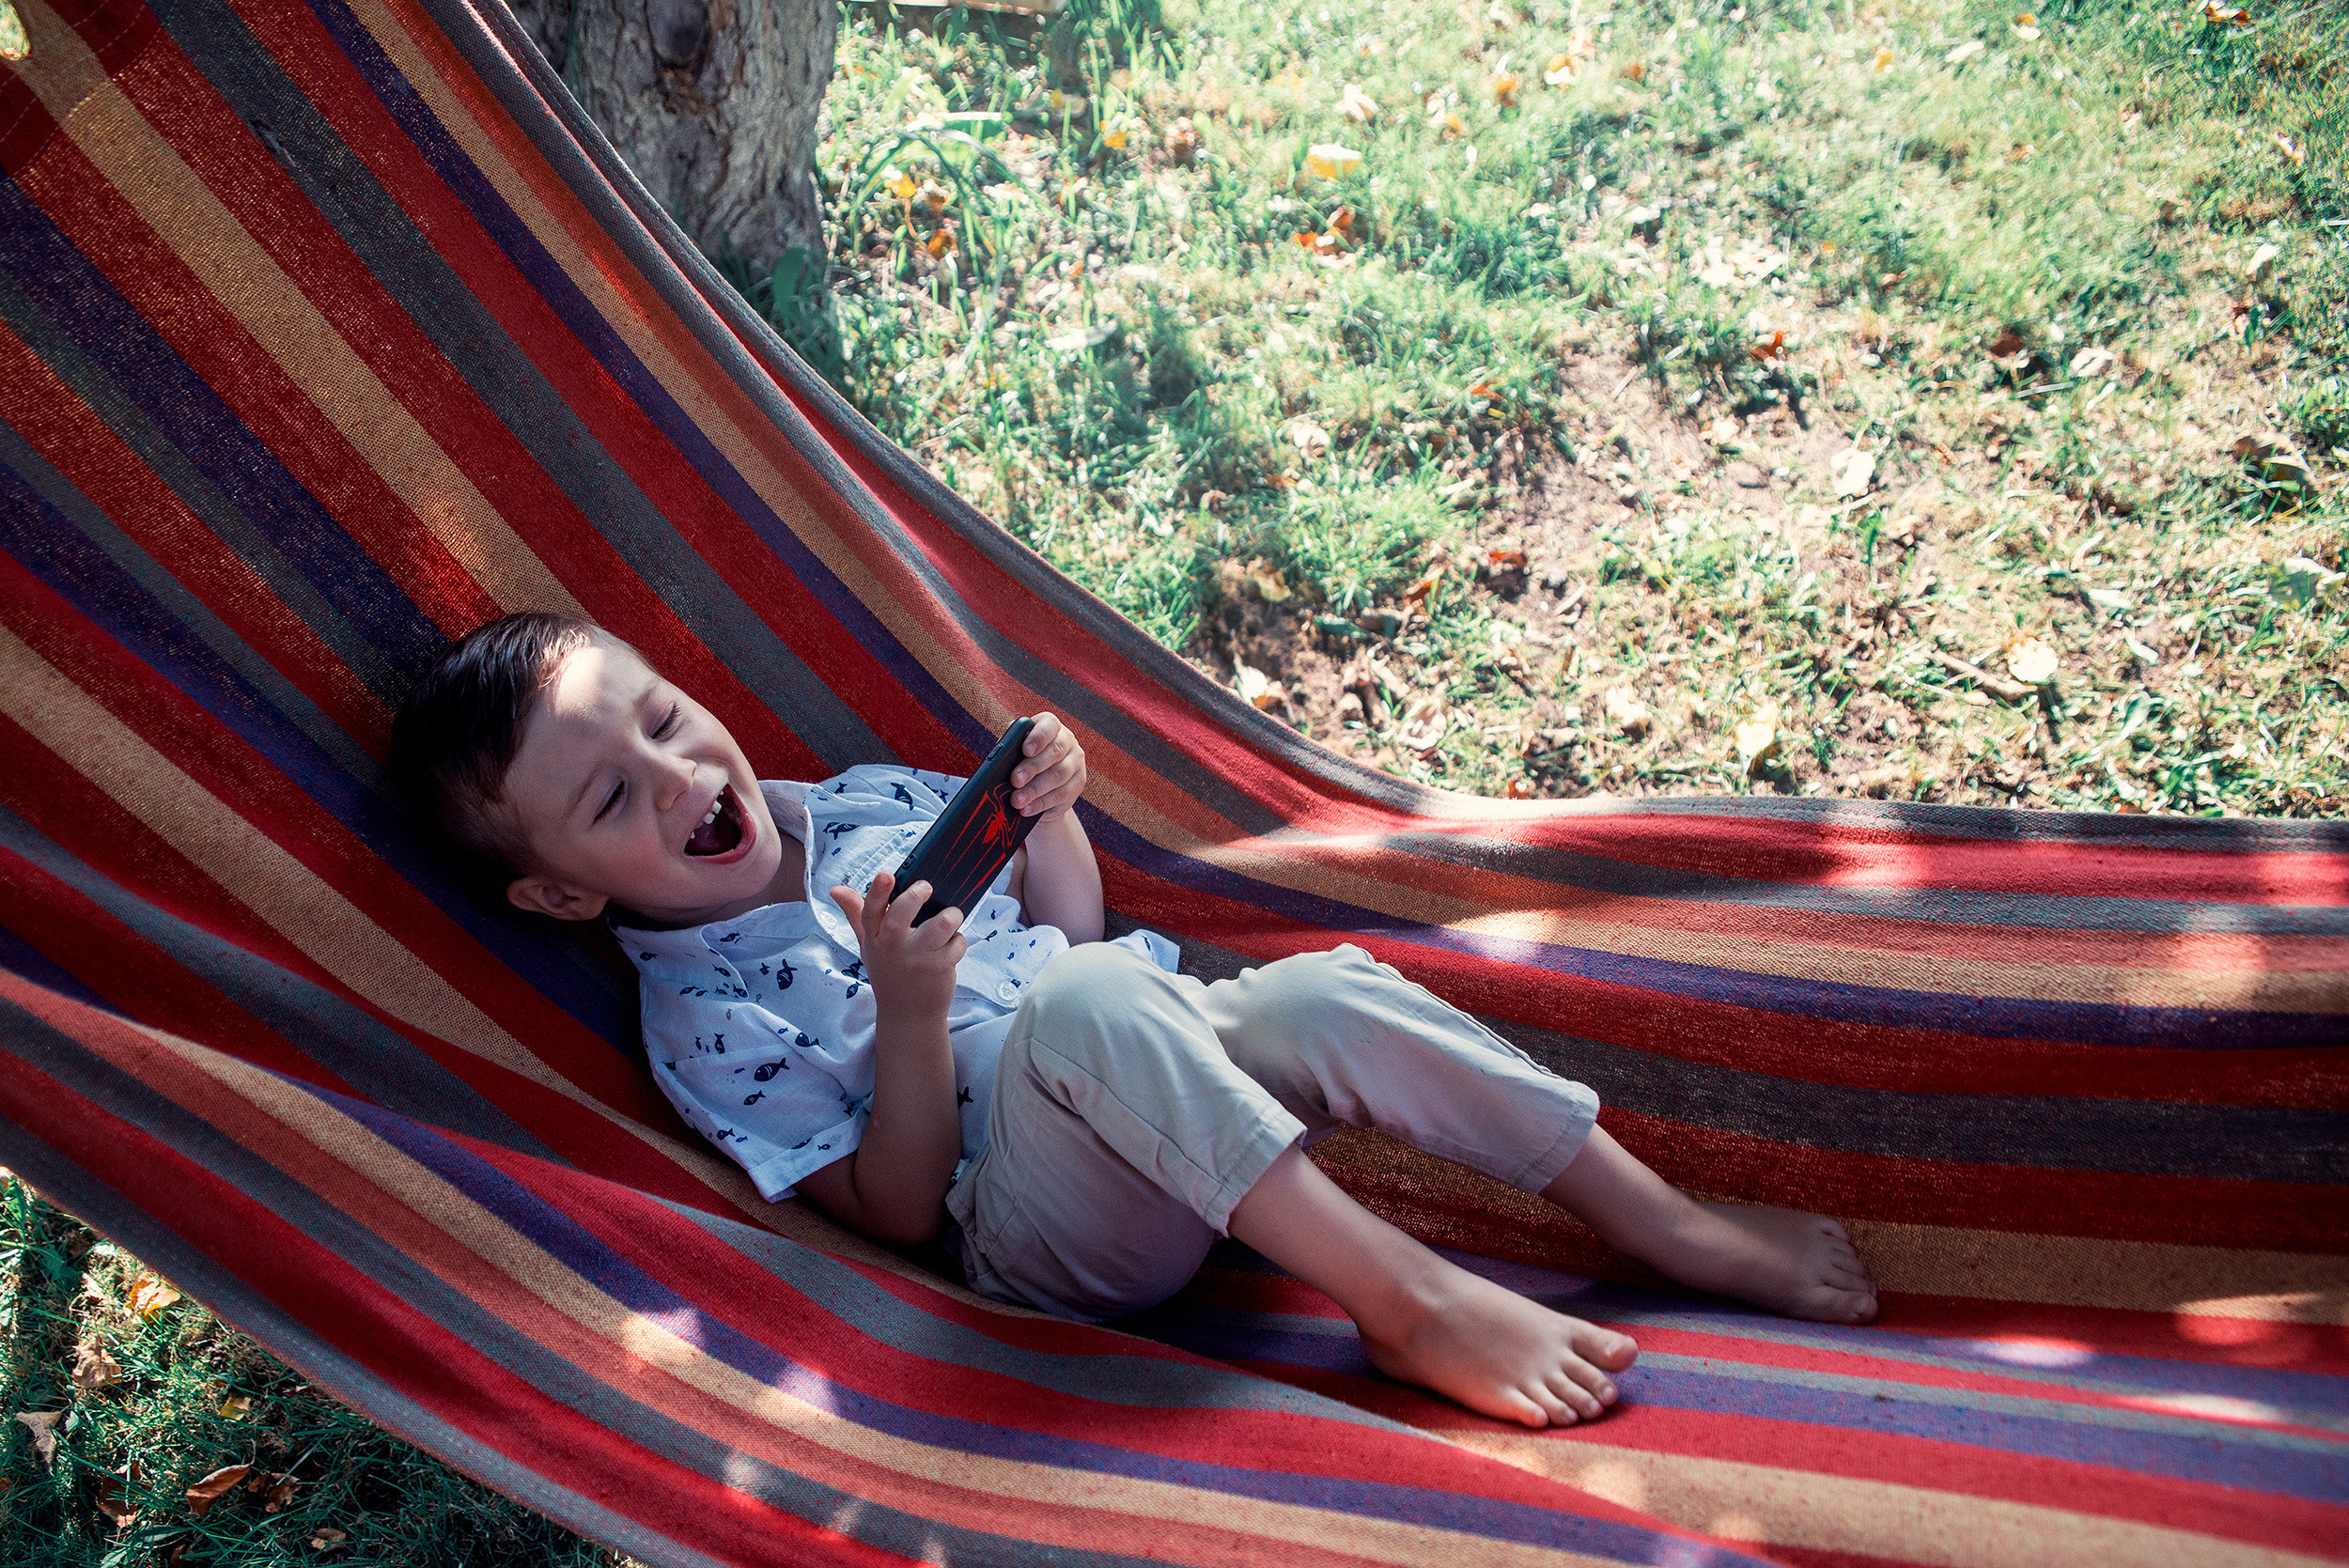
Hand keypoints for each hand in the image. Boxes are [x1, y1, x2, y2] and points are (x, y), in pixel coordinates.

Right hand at [831, 870, 964, 1019]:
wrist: (907, 1013)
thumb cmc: (889, 971)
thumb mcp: (869, 944)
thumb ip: (855, 914)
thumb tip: (836, 889)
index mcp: (874, 938)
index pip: (870, 911)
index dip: (878, 892)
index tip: (886, 875)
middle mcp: (893, 947)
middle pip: (903, 914)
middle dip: (916, 895)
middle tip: (926, 887)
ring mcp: (917, 958)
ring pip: (941, 924)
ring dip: (952, 916)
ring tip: (951, 916)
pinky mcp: (940, 968)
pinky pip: (958, 942)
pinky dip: (959, 941)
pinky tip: (951, 948)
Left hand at [1010, 712, 1086, 820]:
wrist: (1040, 787)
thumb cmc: (1021, 762)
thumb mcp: (1014, 753)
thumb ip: (1009, 750)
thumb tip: (999, 758)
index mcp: (1049, 726)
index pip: (1049, 725)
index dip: (1038, 737)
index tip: (1025, 750)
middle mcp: (1067, 740)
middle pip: (1055, 751)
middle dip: (1033, 767)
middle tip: (1015, 780)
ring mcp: (1076, 762)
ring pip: (1059, 775)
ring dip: (1035, 789)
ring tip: (1017, 800)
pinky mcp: (1078, 783)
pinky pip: (1062, 794)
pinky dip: (1041, 803)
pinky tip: (1027, 809)